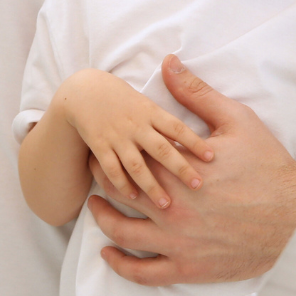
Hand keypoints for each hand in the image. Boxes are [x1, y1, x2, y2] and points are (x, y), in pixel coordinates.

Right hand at [56, 69, 211, 209]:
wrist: (84, 91)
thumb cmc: (123, 97)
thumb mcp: (149, 98)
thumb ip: (170, 107)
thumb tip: (200, 109)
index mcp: (151, 111)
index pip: (177, 127)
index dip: (195, 141)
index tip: (211, 157)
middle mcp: (136, 125)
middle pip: (161, 149)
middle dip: (180, 168)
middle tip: (197, 185)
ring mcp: (117, 136)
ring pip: (136, 164)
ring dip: (151, 185)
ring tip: (167, 204)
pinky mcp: (99, 145)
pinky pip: (111, 167)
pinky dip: (121, 182)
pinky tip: (132, 196)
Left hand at [86, 55, 295, 285]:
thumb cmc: (268, 166)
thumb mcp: (235, 120)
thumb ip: (196, 94)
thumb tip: (170, 63)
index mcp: (177, 169)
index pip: (129, 156)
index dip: (110, 148)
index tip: (100, 141)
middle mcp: (171, 206)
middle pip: (120, 189)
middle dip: (100, 177)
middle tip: (91, 168)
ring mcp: (177, 240)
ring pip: (124, 231)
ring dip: (103, 219)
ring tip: (94, 208)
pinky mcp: (189, 266)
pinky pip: (145, 272)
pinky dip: (122, 265)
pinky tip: (110, 255)